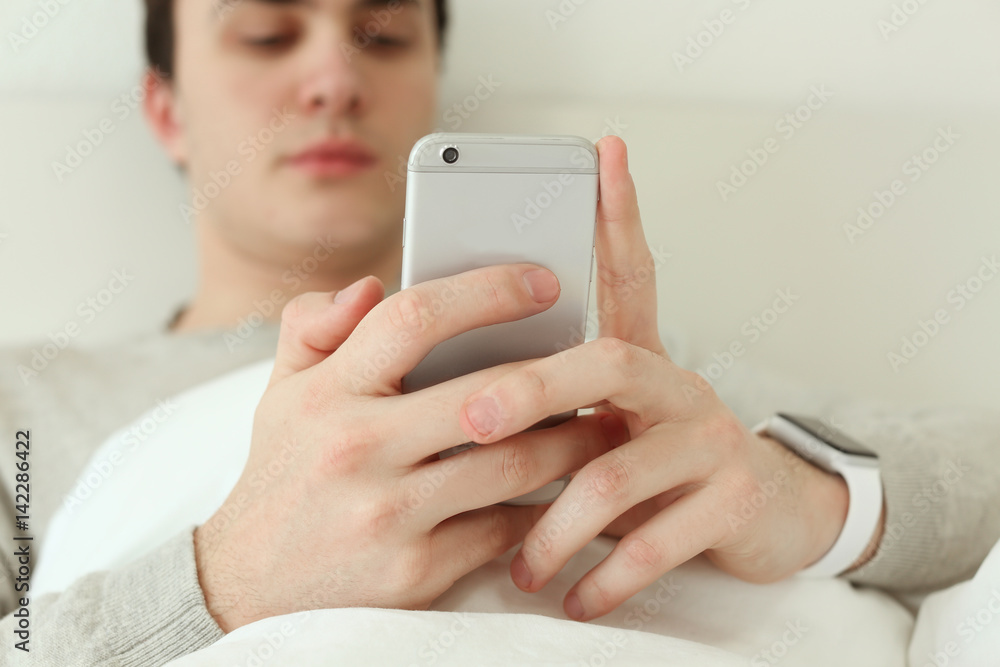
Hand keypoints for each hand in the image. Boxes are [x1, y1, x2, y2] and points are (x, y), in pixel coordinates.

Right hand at [193, 266, 626, 631]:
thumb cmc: (282, 472)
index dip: (487, 292)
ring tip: (602, 427)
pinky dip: (540, 509)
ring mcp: (388, 514)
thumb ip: (315, 325)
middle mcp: (357, 448)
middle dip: (561, 377)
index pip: (414, 318)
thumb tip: (369, 285)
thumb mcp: (282, 391)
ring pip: (512, 466)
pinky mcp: (414, 571)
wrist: (247, 584)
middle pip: (488, 397)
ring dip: (570, 445)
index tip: (542, 283)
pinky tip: (560, 493)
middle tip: (606, 362)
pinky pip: (503, 529)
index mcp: (328, 392)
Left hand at [455, 136, 853, 621]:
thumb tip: (456, 391)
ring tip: (522, 566)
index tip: (604, 153)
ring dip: (556, 526)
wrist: (766, 515)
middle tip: (474, 416)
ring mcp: (710, 440)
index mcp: (641, 361)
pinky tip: (576, 598)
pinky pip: (655, 540)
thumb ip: (554, 403)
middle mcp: (678, 385)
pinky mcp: (733, 500)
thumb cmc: (658, 463)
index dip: (618, 213)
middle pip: (605, 363)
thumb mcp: (609, 425)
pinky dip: (605, 576)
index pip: (632, 272)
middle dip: (534, 387)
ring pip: (617, 471)